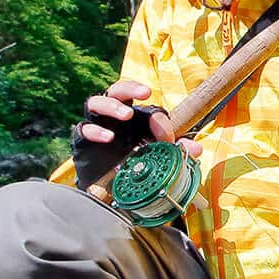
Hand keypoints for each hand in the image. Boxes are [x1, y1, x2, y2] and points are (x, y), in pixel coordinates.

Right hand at [71, 80, 200, 190]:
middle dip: (130, 88)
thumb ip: (175, 150)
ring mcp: (97, 125)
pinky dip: (95, 131)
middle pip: (117, 90)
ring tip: (127, 115)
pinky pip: (83, 130)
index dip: (157, 118)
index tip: (166, 135)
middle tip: (145, 92)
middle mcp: (113, 116)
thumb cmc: (134, 165)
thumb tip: (196, 148)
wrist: (110, 190)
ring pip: (95, 103)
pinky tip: (108, 138)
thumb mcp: (157, 156)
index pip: (145, 106)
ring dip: (111, 105)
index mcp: (134, 117)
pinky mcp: (83, 141)